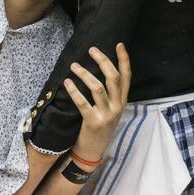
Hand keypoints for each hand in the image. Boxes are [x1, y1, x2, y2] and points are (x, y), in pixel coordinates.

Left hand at [67, 43, 130, 162]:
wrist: (93, 151)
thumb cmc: (99, 125)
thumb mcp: (110, 109)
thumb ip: (110, 93)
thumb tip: (101, 68)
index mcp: (122, 101)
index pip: (127, 76)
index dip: (124, 59)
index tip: (119, 44)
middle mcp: (117, 106)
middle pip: (113, 78)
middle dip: (103, 61)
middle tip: (91, 49)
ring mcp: (106, 114)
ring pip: (98, 88)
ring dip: (85, 74)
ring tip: (74, 65)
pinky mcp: (93, 122)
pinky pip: (82, 103)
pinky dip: (74, 91)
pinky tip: (67, 82)